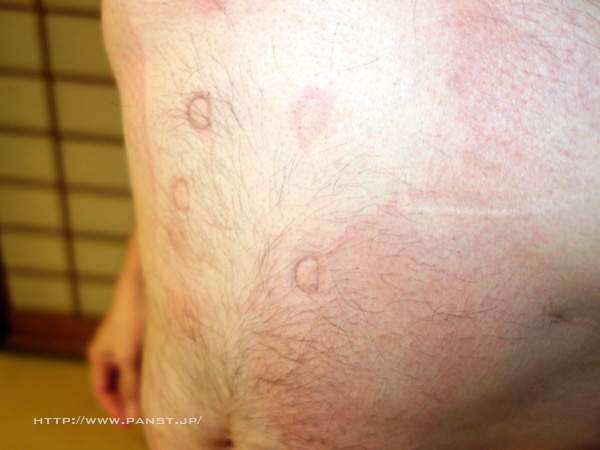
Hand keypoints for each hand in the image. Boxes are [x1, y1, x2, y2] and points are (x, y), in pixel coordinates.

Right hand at [87, 231, 143, 423]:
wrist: (144, 285)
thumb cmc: (132, 319)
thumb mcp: (129, 357)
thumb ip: (131, 386)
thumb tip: (134, 416)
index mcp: (99, 355)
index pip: (101, 390)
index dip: (113, 409)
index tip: (128, 425)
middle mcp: (111, 349)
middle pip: (117, 382)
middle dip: (128, 400)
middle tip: (144, 418)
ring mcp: (127, 340)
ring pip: (133, 371)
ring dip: (141, 386)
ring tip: (156, 401)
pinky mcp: (143, 333)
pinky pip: (144, 360)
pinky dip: (150, 372)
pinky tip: (165, 377)